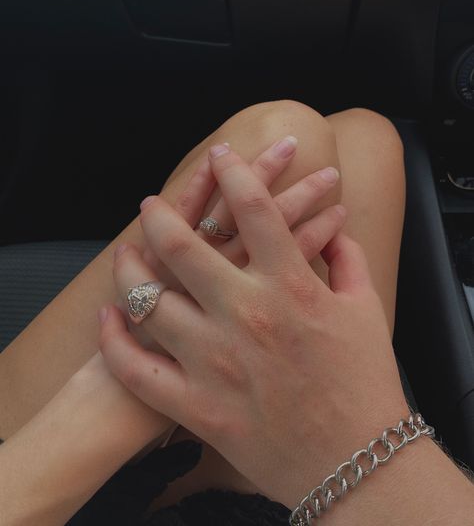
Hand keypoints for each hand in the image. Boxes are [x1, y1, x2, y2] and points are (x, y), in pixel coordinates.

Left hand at [99, 144, 407, 509]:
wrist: (356, 463)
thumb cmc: (364, 383)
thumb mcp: (366, 310)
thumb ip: (347, 260)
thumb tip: (335, 226)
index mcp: (292, 286)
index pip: (255, 210)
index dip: (237, 172)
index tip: (222, 155)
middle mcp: (248, 315)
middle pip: (185, 246)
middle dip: (161, 214)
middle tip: (150, 203)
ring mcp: (216, 361)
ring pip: (149, 301)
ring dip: (129, 270)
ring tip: (124, 252)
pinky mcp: (197, 405)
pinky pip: (139, 369)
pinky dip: (116, 341)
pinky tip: (110, 317)